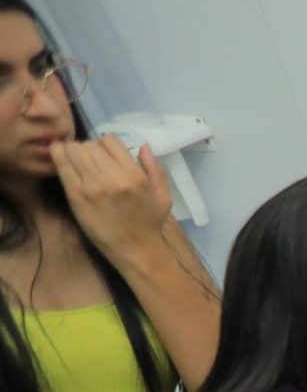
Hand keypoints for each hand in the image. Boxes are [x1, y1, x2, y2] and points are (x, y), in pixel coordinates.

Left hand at [52, 136, 176, 258]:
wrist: (136, 250)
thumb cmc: (150, 224)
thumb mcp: (163, 196)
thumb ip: (154, 170)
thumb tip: (143, 147)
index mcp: (134, 176)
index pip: (110, 141)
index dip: (105, 145)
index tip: (104, 156)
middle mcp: (113, 178)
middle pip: (90, 145)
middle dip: (88, 149)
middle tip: (88, 160)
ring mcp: (92, 186)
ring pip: (74, 150)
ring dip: (72, 151)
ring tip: (75, 161)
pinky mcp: (76, 195)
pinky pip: (62, 165)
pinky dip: (58, 155)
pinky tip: (58, 154)